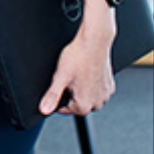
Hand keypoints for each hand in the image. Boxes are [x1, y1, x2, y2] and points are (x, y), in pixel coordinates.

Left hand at [39, 0, 116, 116]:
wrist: (94, 42)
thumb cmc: (78, 57)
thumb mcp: (60, 77)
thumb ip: (52, 96)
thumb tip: (44, 110)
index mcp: (85, 104)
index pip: (65, 110)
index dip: (58, 99)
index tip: (57, 88)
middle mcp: (98, 102)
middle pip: (78, 105)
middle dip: (71, 95)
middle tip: (68, 79)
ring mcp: (105, 94)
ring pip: (89, 99)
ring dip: (81, 91)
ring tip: (76, 76)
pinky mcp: (110, 85)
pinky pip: (98, 91)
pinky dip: (91, 85)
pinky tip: (86, 74)